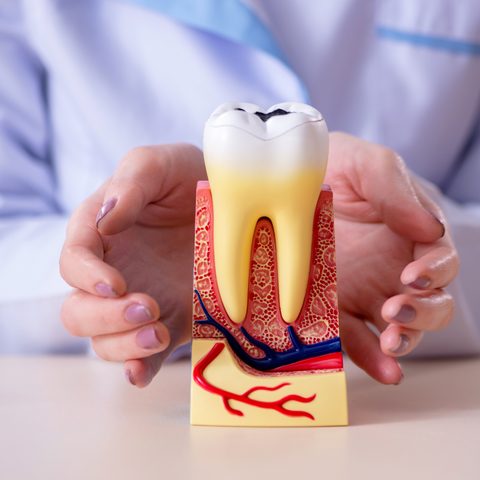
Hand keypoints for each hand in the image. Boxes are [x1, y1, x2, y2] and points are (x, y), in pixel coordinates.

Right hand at [60, 143, 206, 386]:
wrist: (230, 202)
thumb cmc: (189, 176)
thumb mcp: (161, 164)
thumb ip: (131, 182)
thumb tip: (105, 220)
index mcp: (101, 232)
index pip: (73, 260)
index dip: (86, 276)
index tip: (115, 284)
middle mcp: (113, 271)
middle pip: (79, 310)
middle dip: (105, 316)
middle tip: (146, 306)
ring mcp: (139, 300)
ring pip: (104, 340)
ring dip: (123, 344)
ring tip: (158, 333)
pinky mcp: (168, 321)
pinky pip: (143, 356)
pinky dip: (138, 369)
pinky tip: (141, 373)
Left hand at [326, 132, 458, 384]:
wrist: (285, 177)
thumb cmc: (333, 165)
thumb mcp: (365, 164)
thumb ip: (394, 190)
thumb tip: (430, 230)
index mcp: (409, 235)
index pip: (439, 262)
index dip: (434, 274)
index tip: (412, 278)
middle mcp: (392, 268)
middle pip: (430, 304)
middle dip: (423, 314)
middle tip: (397, 313)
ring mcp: (365, 291)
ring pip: (400, 328)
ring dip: (404, 341)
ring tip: (392, 343)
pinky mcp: (337, 307)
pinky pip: (357, 338)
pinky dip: (372, 357)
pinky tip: (383, 370)